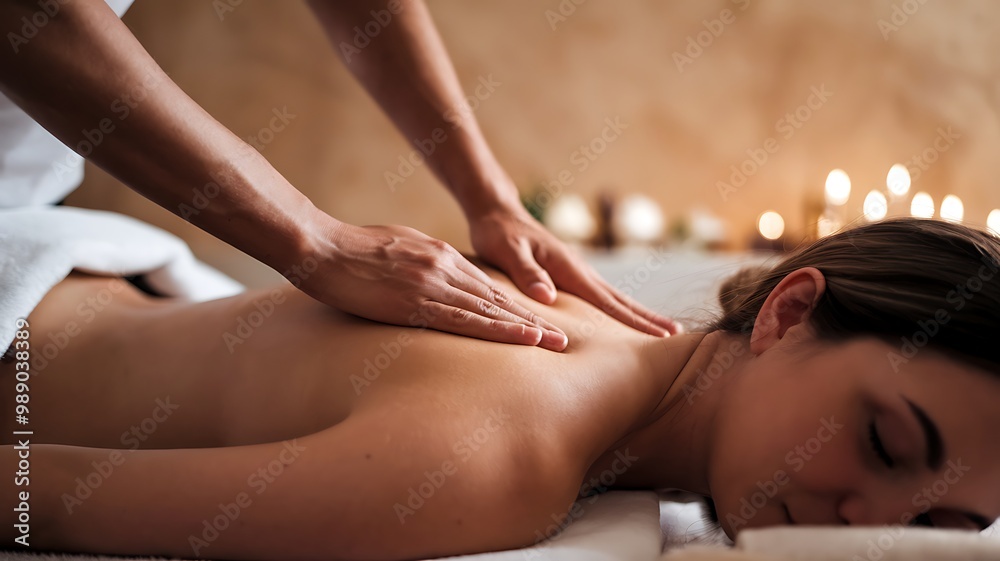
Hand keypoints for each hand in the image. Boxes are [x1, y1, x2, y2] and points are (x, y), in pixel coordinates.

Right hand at [298, 221, 567, 350]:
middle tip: (562, 340)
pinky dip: (501, 330)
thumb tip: (428, 281)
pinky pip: (468, 320)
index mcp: (437, 255)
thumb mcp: (393, 249)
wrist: (320, 246)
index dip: (513, 306)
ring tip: (556, 345)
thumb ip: (418, 264)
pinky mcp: (418, 301)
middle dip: (531, 321)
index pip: (484, 287)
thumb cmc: (347, 251)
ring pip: (491, 310)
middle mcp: (444, 266)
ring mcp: (434, 283)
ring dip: (526, 329)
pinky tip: (524, 340)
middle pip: (496, 299)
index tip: (537, 322)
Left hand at [468, 205, 681, 336]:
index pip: (607, 300)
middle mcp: (579, 269)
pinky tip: (624, 318)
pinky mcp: (569, 274)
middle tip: (677, 336)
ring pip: (613, 297)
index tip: (660, 336)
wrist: (498, 212)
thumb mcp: (507, 252)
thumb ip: (526, 273)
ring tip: (661, 330)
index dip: (633, 321)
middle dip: (648, 318)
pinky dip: (617, 308)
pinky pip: (599, 295)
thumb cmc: (498, 233)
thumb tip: (548, 297)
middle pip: (620, 299)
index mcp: (568, 267)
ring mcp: (576, 271)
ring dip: (637, 314)